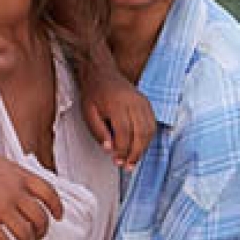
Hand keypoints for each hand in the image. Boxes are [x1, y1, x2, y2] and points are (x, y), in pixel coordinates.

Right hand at [0, 146, 62, 239]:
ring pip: (26, 233)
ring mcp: (1, 206)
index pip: (48, 192)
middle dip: (42, 230)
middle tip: (38, 235)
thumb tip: (16, 181)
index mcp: (18, 174)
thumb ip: (10, 172)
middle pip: (40, 217)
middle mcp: (14, 191)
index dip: (57, 206)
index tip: (58, 215)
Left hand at [77, 43, 155, 168]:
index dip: (122, 149)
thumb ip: (98, 131)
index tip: (117, 161)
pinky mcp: (147, 104)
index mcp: (117, 104)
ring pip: (149, 131)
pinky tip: (138, 147)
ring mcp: (143, 102)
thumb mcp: (88, 113)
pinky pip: (152, 125)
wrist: (102, 74)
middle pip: (140, 133)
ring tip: (133, 160)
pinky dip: (147, 139)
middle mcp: (133, 103)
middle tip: (127, 166)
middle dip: (135, 153)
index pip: (124, 133)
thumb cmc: (93, 94)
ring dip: (143, 148)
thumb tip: (110, 150)